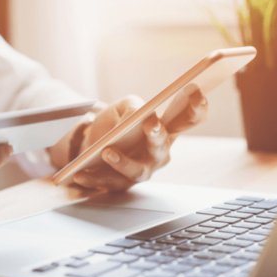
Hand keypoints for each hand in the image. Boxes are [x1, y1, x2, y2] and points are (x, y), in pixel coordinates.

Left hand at [72, 90, 207, 190]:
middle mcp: (157, 154)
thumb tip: (137, 116)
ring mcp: (140, 171)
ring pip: (137, 171)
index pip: (187, 120)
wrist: (94, 144)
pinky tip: (80, 174)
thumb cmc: (116, 124)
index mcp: (164, 131)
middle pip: (162, 147)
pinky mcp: (120, 183)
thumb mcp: (123, 107)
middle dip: (157, 135)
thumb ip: (132, 107)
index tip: (197, 92)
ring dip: (123, 162)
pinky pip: (107, 182)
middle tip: (150, 123)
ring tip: (107, 151)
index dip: (196, 109)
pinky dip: (93, 178)